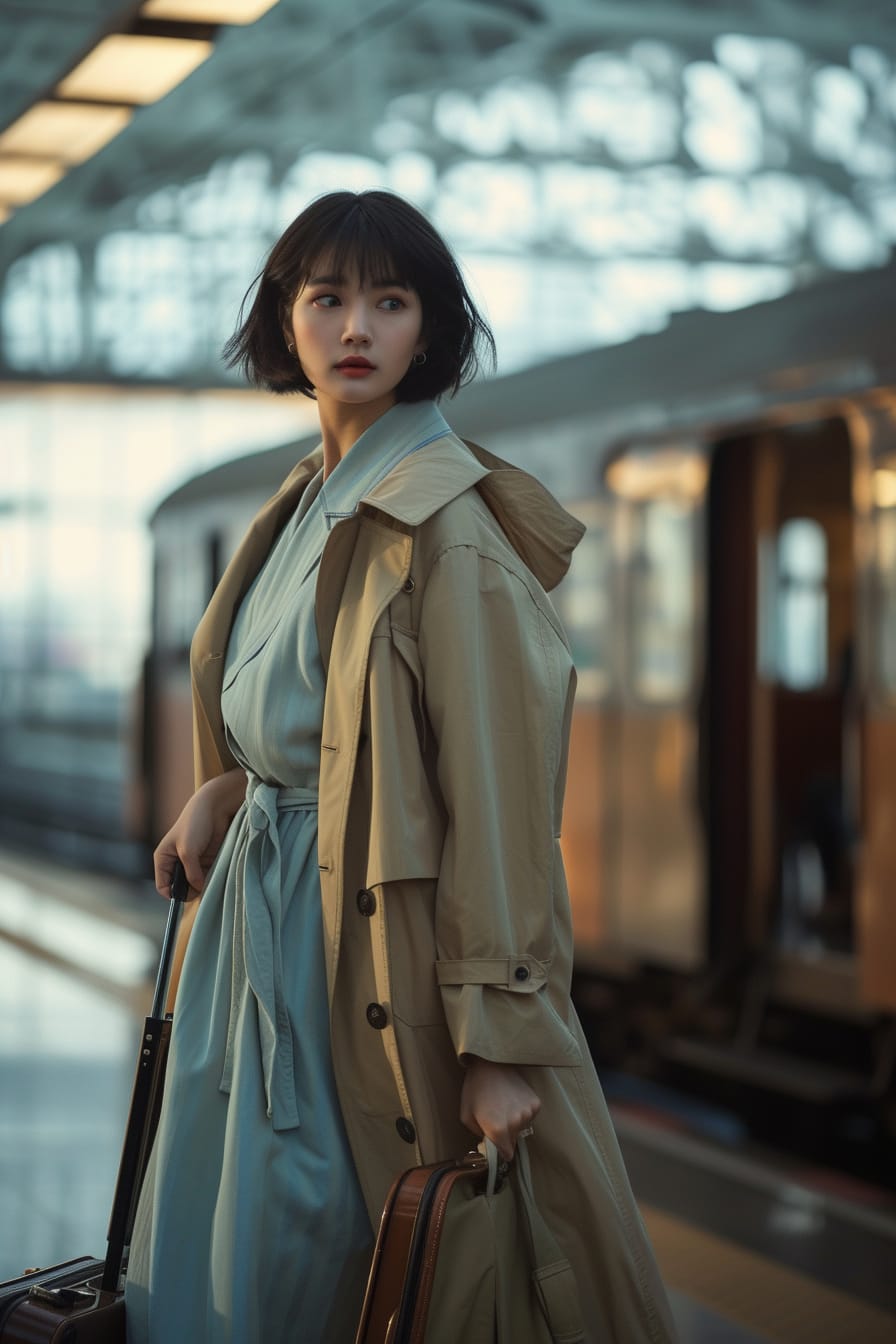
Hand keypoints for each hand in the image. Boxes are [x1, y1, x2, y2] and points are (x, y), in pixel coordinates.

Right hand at [153, 768, 245, 896]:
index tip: (185, 896)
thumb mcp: (188, 851)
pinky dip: (210, 880)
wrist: (215, 808)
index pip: (163, 886)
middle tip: (200, 888)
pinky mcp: (206, 861)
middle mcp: (176, 863)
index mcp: (164, 859)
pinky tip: (215, 876)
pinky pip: (206, 878)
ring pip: (194, 884)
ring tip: (209, 880)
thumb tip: (197, 889)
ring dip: (201, 886)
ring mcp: (192, 863)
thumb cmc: (195, 825)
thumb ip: (191, 873)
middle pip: (179, 887)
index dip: (173, 894)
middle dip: (189, 891)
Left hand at [459, 1057, 540, 1161]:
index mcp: (498, 1130)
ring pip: (522, 1128)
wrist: (490, 1063)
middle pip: (513, 1140)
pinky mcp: (536, 1103)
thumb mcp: (466, 1116)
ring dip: (514, 1122)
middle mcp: (516, 1124)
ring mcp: (528, 1113)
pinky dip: (522, 1111)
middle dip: (505, 1135)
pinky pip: (529, 1115)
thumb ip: (479, 1135)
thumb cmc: (474, 1089)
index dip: (500, 1151)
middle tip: (496, 1118)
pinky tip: (512, 1099)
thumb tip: (489, 1144)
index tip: (496, 1143)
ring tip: (503, 1105)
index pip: (506, 1155)